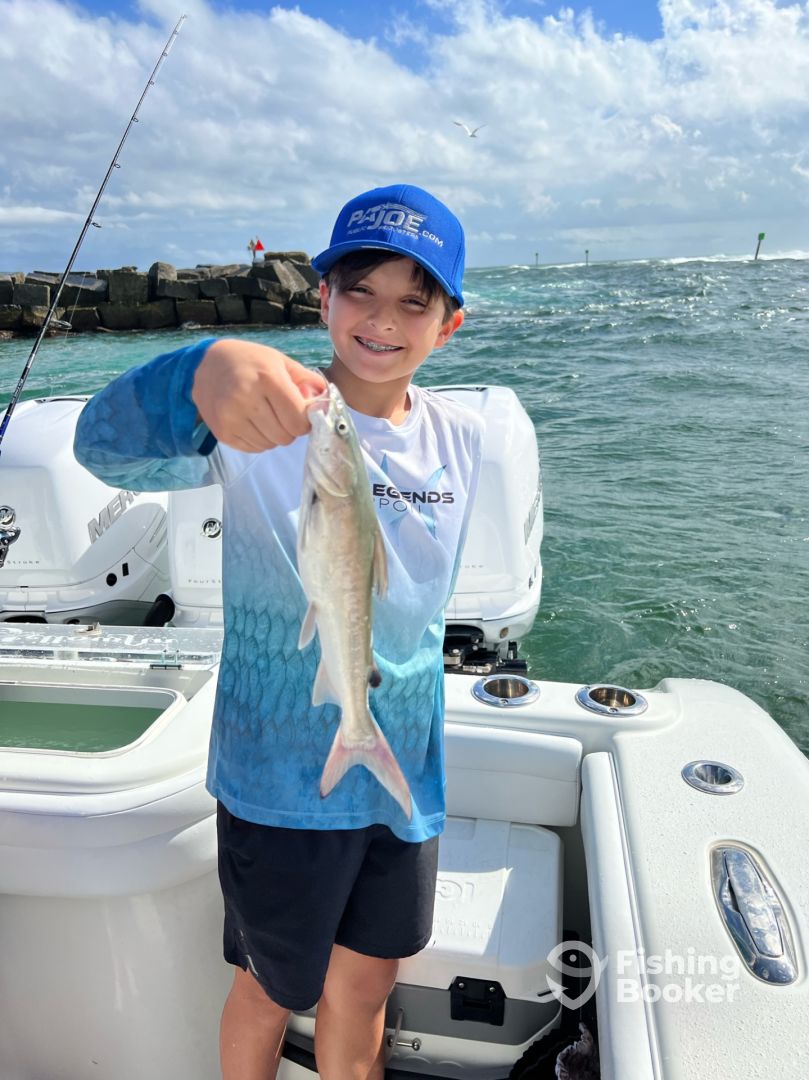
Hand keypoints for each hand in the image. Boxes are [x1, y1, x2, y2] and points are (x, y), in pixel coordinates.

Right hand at [192, 340, 326, 451]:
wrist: (206, 364)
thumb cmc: (250, 361)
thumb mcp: (280, 361)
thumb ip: (307, 381)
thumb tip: (327, 403)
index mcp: (267, 378)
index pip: (298, 420)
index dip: (306, 421)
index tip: (302, 413)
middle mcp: (247, 398)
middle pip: (286, 436)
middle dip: (291, 428)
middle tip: (283, 414)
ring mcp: (231, 417)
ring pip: (270, 445)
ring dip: (275, 435)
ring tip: (266, 416)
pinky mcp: (221, 431)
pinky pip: (254, 448)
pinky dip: (260, 440)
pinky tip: (253, 422)